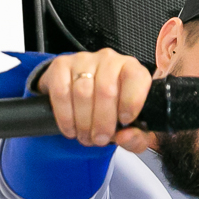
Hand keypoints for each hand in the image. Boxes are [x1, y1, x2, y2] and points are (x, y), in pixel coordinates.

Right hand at [34, 49, 152, 148]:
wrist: (81, 97)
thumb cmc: (111, 110)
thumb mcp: (131, 127)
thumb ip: (136, 137)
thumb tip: (125, 137)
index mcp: (131, 69)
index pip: (137, 77)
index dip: (131, 102)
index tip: (124, 121)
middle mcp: (109, 59)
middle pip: (106, 90)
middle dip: (103, 122)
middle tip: (100, 139)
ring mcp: (83, 60)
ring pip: (82, 93)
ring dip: (83, 123)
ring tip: (85, 137)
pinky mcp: (61, 65)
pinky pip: (61, 92)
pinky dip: (65, 116)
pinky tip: (70, 128)